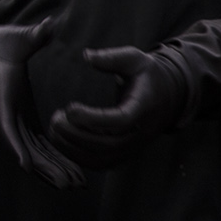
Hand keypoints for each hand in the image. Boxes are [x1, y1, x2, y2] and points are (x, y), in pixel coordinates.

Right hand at [0, 0, 83, 188]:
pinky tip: (72, 173)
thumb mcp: (15, 37)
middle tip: (69, 184)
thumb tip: (49, 26)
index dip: (16, 146)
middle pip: (24, 148)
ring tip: (77, 185)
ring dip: (53, 169)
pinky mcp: (24, 120)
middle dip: (46, 168)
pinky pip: (39, 145)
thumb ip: (33, 35)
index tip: (26, 166)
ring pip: (34, 152)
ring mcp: (16, 120)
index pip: (6, 125)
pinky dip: (53, 160)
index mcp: (3, 97)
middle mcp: (7, 114)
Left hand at [47, 45, 185, 168]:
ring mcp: (133, 147)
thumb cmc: (145, 75)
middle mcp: (140, 132)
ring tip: (54, 129)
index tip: (69, 108)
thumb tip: (86, 56)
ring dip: (73, 148)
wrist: (166, 97)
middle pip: (108, 145)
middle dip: (77, 135)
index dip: (94, 118)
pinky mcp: (124, 154)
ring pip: (102, 159)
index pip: (121, 120)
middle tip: (55, 119)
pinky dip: (77, 157)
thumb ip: (111, 58)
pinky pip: (99, 164)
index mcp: (144, 107)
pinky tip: (60, 140)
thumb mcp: (134, 59)